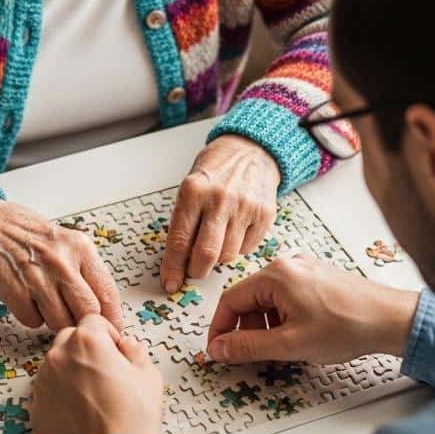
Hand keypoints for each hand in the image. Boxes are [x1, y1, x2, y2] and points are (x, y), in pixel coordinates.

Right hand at [0, 197, 122, 331]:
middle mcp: (61, 262)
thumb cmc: (30, 236)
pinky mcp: (16, 292)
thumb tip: (105, 308)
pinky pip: (34, 322)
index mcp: (80, 248)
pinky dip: (34, 318)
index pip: (107, 292)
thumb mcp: (67, 242)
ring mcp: (38, 278)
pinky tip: (30, 300)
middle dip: (86, 325)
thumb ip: (85, 271)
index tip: (114, 329)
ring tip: (50, 304)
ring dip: (58, 323)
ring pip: (61, 323)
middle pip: (87, 312)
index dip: (113, 318)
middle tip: (82, 327)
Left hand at [32, 314, 163, 433]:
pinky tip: (80, 411)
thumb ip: (136, 351)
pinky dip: (59, 396)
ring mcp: (44, 383)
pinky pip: (47, 392)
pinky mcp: (36, 409)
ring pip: (56, 365)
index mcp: (87, 341)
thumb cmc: (132, 419)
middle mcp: (60, 356)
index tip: (115, 349)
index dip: (108, 335)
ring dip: (71, 371)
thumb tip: (129, 347)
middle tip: (104, 370)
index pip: (93, 320)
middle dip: (86, 349)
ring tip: (93, 395)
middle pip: (70, 338)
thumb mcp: (148, 374)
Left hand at [160, 134, 280, 291]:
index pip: (180, 240)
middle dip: (196, 271)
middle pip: (206, 254)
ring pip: (227, 255)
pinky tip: (234, 232)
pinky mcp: (265, 214)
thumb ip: (184, 220)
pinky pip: (247, 249)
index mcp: (194, 190)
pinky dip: (237, 248)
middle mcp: (220, 198)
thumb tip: (176, 260)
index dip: (173, 267)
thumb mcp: (190, 186)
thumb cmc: (216, 169)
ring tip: (216, 241)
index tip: (170, 283)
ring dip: (217, 258)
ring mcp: (245, 206)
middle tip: (193, 272)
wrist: (251, 150)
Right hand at [206, 254, 418, 364]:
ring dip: (266, 326)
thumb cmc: (348, 326)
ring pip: (268, 301)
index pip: (230, 300)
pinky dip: (283, 319)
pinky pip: (286, 298)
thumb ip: (249, 346)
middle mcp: (287, 265)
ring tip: (282, 349)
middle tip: (253, 356)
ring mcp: (303, 270)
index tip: (218, 351)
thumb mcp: (290, 344)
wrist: (390, 319)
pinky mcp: (316, 279)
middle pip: (249, 299)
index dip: (220, 328)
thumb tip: (219, 348)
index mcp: (276, 275)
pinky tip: (298, 337)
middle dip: (246, 329)